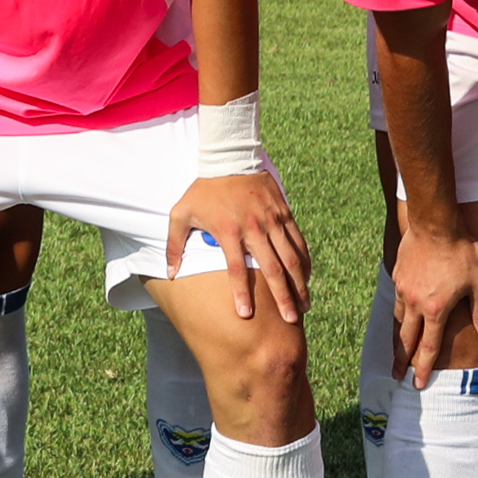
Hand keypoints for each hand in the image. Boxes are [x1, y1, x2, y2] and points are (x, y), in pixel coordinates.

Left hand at [171, 170, 311, 324]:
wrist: (230, 157)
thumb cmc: (203, 189)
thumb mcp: (181, 213)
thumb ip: (174, 244)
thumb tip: (171, 273)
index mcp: (228, 231)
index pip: (236, 269)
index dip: (241, 293)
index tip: (245, 315)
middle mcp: (254, 228)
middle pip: (273, 269)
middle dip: (283, 297)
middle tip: (290, 320)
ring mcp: (272, 220)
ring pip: (291, 257)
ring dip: (299, 283)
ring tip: (305, 307)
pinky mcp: (284, 213)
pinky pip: (298, 241)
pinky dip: (304, 261)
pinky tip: (307, 278)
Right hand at [390, 225, 477, 380]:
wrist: (435, 222)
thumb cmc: (462, 251)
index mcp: (436, 310)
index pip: (429, 347)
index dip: (424, 368)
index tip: (418, 384)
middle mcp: (416, 304)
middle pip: (406, 340)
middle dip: (402, 362)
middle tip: (397, 377)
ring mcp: (404, 290)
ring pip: (398, 322)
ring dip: (397, 341)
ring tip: (396, 354)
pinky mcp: (398, 276)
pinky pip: (396, 303)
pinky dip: (397, 316)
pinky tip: (399, 319)